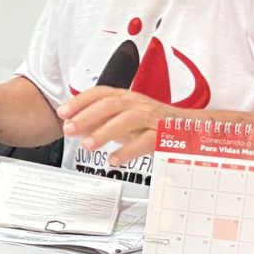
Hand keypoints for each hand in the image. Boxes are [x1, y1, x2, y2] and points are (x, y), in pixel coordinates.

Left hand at [57, 87, 174, 164]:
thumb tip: (75, 127)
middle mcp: (138, 104)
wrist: (190, 129)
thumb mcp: (124, 120)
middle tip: (69, 129)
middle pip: (110, 104)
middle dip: (86, 116)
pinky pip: (146, 141)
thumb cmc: (154, 124)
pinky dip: (129, 151)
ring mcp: (152, 119)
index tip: (63, 112)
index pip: (101, 93)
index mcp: (127, 98)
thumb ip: (101, 123)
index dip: (80, 101)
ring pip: (127, 120)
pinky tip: (114, 160)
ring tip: (87, 146)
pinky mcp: (164, 135)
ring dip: (104, 132)